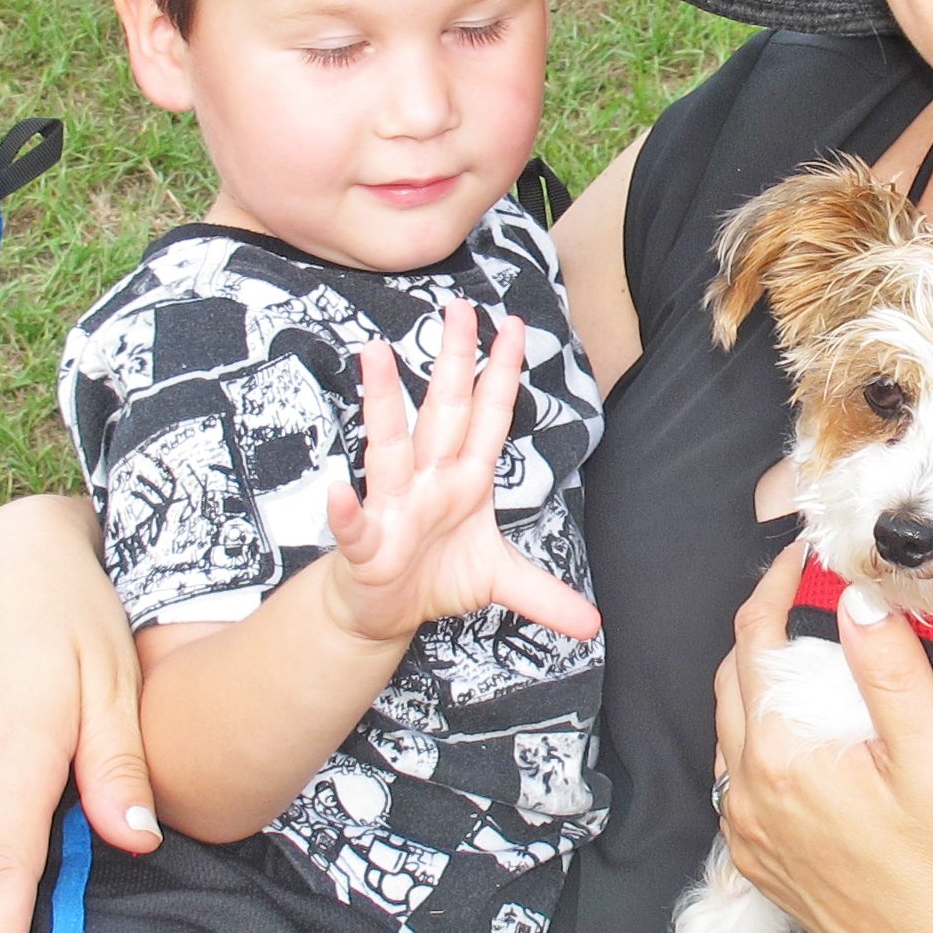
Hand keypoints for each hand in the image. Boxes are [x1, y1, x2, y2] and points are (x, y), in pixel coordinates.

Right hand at [326, 302, 599, 643]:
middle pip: (443, 411)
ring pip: (390, 448)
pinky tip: (337, 493)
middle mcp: (429, 482)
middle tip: (458, 308)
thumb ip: (546, 595)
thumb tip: (595, 623)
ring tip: (377, 355)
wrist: (379, 615)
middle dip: (454, 361)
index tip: (513, 326)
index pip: (488, 417)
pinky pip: (355, 526)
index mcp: (465, 480)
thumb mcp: (499, 583)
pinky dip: (346, 511)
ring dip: (384, 403)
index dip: (501, 375)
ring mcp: (394, 509)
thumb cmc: (434, 578)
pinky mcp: (366, 547)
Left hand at [710, 546, 932, 932]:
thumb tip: (856, 597)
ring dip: (759, 682)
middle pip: (733, 679)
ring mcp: (753, 838)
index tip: (808, 557)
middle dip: (765, 627)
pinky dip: (761, 738)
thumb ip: (891, 669)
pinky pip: (742, 781)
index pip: (756, 639)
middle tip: (810, 595)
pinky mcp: (768, 869)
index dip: (778, 584)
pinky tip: (807, 732)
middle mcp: (749, 798)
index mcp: (781, 758)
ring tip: (810, 651)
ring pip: (731, 730)